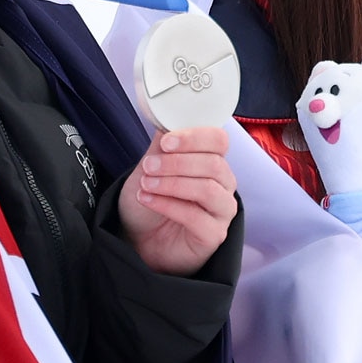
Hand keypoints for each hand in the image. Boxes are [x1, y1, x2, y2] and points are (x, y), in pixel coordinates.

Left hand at [116, 127, 237, 275]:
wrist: (138, 240)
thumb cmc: (149, 202)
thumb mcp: (148, 169)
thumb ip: (160, 148)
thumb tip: (166, 122)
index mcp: (211, 161)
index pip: (219, 140)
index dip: (194, 138)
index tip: (166, 142)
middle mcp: (223, 184)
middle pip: (214, 164)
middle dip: (177, 163)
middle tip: (148, 166)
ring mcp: (221, 211)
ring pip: (208, 189)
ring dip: (173, 183)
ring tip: (147, 185)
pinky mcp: (215, 235)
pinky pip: (197, 216)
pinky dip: (168, 205)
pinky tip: (148, 200)